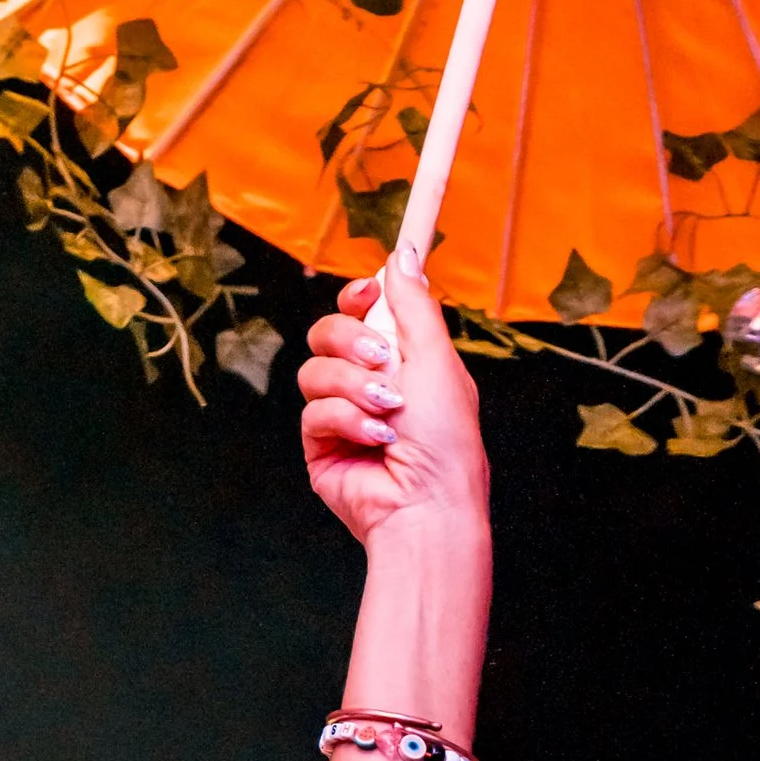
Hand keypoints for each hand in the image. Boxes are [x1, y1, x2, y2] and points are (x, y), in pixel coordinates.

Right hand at [297, 260, 487, 550]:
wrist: (429, 505)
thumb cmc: (447, 441)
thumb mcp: (438, 361)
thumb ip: (414, 306)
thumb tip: (402, 255)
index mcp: (404, 361)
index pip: (364, 313)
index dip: (357, 296)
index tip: (366, 291)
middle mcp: (371, 384)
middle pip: (327, 332)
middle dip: (350, 340)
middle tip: (380, 360)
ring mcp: (342, 415)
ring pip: (314, 369)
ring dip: (352, 386)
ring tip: (387, 411)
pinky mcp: (321, 445)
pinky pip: (312, 410)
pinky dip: (345, 420)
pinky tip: (374, 439)